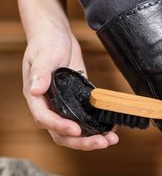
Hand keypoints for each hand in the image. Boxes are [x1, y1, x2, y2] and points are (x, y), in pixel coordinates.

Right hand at [23, 22, 118, 149]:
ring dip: (92, 137)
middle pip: (61, 133)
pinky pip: (86, 118)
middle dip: (81, 141)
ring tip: (111, 139)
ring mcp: (64, 105)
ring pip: (75, 130)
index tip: (76, 129)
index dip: (60, 126)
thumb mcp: (43, 55)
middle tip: (102, 141)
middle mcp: (50, 106)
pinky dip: (97, 125)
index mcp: (37, 97)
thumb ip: (40, 73)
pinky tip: (111, 127)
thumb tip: (35, 90)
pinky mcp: (77, 101)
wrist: (57, 34)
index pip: (45, 118)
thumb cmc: (46, 42)